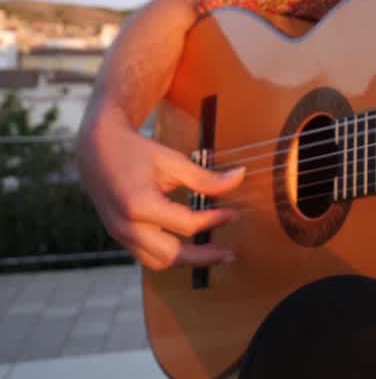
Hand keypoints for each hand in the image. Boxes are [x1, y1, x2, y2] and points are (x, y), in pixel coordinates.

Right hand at [78, 107, 243, 269]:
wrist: (97, 149)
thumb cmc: (137, 152)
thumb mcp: (173, 161)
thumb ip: (206, 178)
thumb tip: (240, 176)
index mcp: (140, 205)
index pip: (187, 224)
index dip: (215, 220)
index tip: (234, 214)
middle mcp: (126, 226)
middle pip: (172, 255)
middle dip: (204, 257)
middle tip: (230, 253)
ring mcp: (119, 234)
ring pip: (158, 262)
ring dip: (187, 261)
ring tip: (213, 254)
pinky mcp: (118, 236)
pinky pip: (146, 256)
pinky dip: (170, 256)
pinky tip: (190, 247)